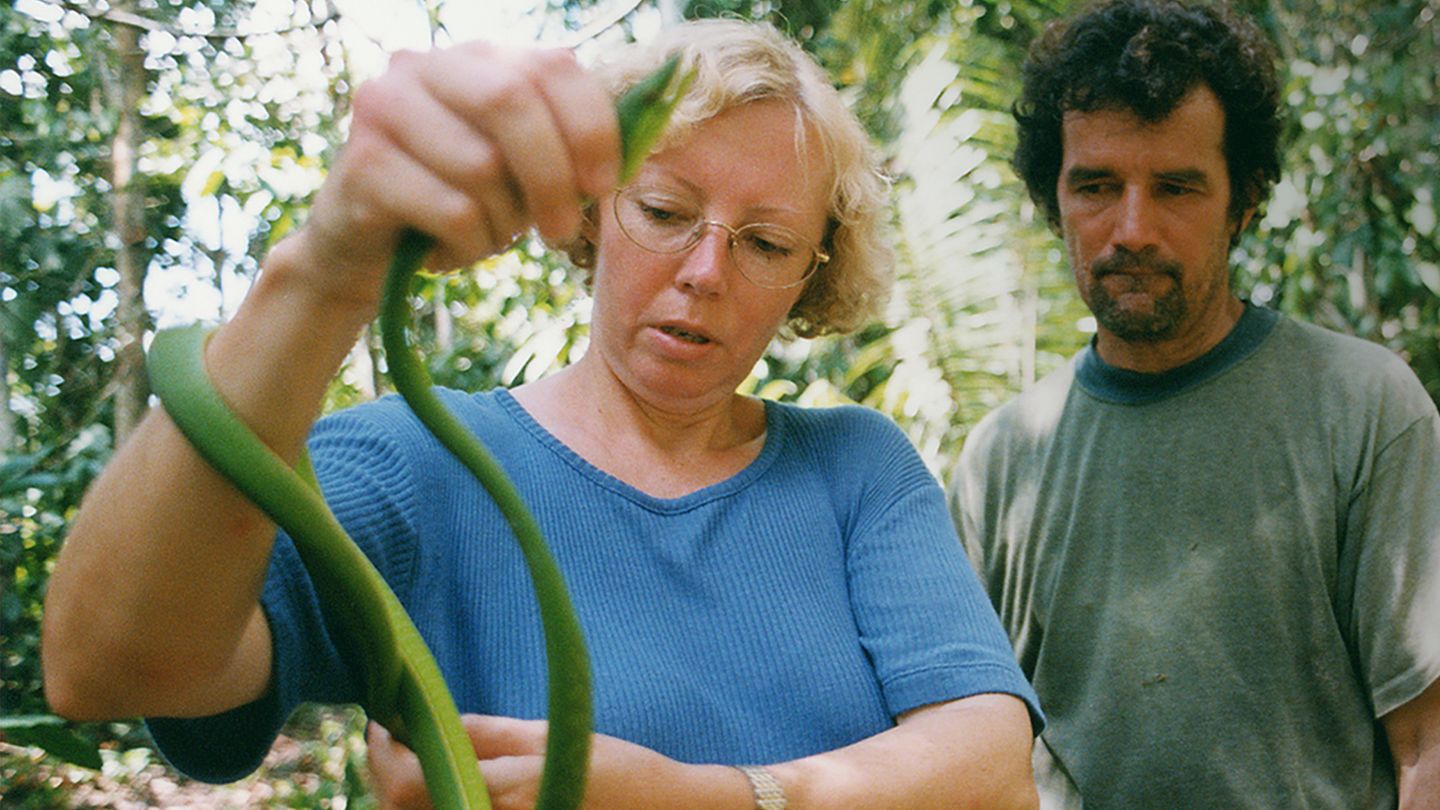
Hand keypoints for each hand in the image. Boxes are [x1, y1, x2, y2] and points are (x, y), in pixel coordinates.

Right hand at [284, 41, 619, 311]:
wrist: (362, 254)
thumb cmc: (455, 206)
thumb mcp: (517, 172)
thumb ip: (566, 146)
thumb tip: (636, 144)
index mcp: (475, 57)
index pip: (553, 65)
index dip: (591, 128)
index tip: (604, 186)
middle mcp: (423, 66)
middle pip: (513, 101)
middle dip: (552, 178)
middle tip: (560, 233)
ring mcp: (383, 107)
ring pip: (482, 166)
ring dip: (502, 223)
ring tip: (486, 238)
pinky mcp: (362, 163)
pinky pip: (451, 210)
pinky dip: (468, 245)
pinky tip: (449, 253)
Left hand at [367, 715, 722, 809]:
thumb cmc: (616, 768)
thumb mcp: (549, 735)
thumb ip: (484, 732)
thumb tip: (427, 717)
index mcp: (504, 792)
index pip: (408, 782)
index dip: (381, 751)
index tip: (380, 718)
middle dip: (384, 770)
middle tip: (387, 732)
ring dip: (401, 790)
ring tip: (410, 753)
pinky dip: (430, 805)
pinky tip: (439, 779)